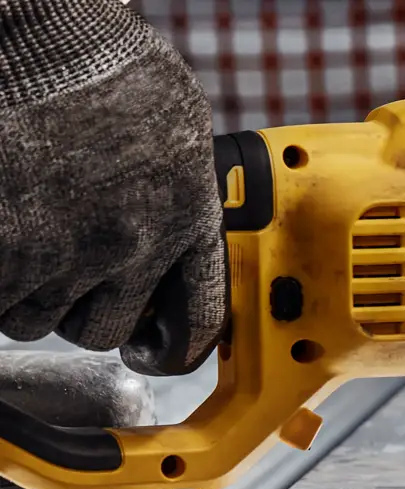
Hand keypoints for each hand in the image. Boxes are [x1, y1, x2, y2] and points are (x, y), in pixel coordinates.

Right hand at [0, 0, 224, 376]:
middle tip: (56, 266)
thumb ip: (173, 199)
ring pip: (35, 317)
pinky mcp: (7, 249)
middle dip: (75, 307)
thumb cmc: (101, 61)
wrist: (43, 36)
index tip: (152, 349)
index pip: (200, 320)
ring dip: (22, 288)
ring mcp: (65, 250)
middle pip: (102, 330)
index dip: (173, 346)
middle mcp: (135, 245)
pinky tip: (1, 231)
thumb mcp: (172, 134)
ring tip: (18, 228)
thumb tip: (161, 246)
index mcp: (188, 217)